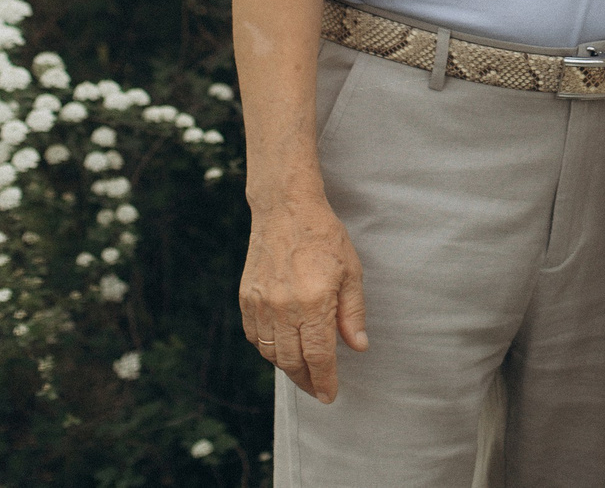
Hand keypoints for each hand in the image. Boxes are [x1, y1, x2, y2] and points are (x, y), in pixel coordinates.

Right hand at [238, 194, 368, 402]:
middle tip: (319, 389)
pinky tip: (281, 349)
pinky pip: (254, 336)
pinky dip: (267, 349)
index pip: (317, 356)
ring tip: (303, 370)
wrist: (285, 209)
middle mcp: (282, 308)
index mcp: (313, 303)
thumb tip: (357, 347)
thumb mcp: (351, 272)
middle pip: (292, 361)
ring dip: (287, 366)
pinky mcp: (246, 298)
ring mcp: (260, 304)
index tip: (330, 394)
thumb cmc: (324, 237)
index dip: (325, 380)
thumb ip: (352, 313)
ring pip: (270, 352)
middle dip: (307, 380)